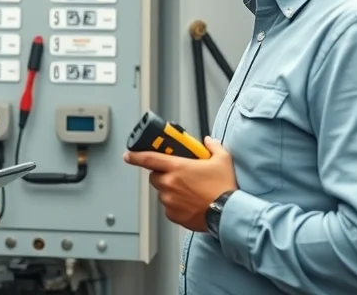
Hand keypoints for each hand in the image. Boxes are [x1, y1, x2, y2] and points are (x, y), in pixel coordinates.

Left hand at [123, 137, 237, 232]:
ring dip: (170, 189)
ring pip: (162, 192)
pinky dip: (175, 204)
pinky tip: (190, 202)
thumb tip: (208, 141)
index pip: (148, 159)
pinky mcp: (173, 215)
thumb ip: (213, 147)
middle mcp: (169, 183)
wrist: (228, 213)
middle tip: (179, 175)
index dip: (135, 156)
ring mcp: (169, 200)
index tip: (128, 155)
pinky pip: (168, 206)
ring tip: (190, 191)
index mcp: (177, 167)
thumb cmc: (224, 187)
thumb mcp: (222, 160)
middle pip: (155, 176)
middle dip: (163, 174)